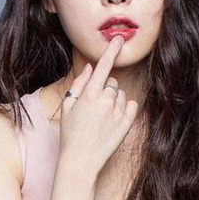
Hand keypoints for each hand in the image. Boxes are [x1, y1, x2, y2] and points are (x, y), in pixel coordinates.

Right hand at [58, 35, 138, 177]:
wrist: (81, 160)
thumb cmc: (70, 133)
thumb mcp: (68, 107)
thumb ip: (78, 84)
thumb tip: (89, 67)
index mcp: (89, 94)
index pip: (103, 66)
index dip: (111, 50)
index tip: (118, 38)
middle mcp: (105, 100)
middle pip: (112, 83)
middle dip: (105, 89)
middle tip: (94, 108)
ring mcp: (117, 111)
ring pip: (120, 94)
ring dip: (113, 101)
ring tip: (101, 119)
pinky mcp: (127, 122)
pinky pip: (130, 105)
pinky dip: (124, 109)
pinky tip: (113, 121)